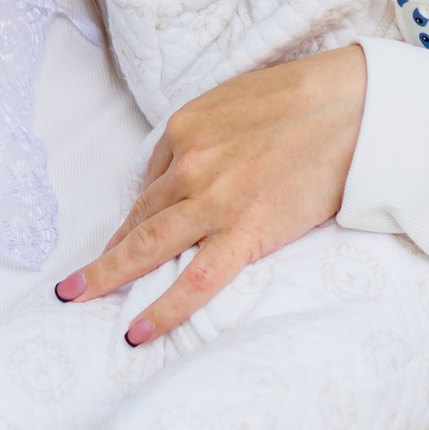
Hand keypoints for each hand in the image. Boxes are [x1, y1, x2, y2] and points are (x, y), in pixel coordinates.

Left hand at [65, 45, 367, 338]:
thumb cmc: (304, 99)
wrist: (357, 106)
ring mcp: (214, 199)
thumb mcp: (236, 101)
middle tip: (71, 284)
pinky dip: (163, 308)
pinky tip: (138, 331)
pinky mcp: (247, 229)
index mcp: (185, 127)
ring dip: (110, 276)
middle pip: (139, 217)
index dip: (138, 217)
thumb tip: (187, 177)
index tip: (126, 241)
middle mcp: (189, 163)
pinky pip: (196, 279)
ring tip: (78, 300)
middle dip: (104, 252)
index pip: (153, 183)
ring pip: (150, 246)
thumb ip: (205, 135)